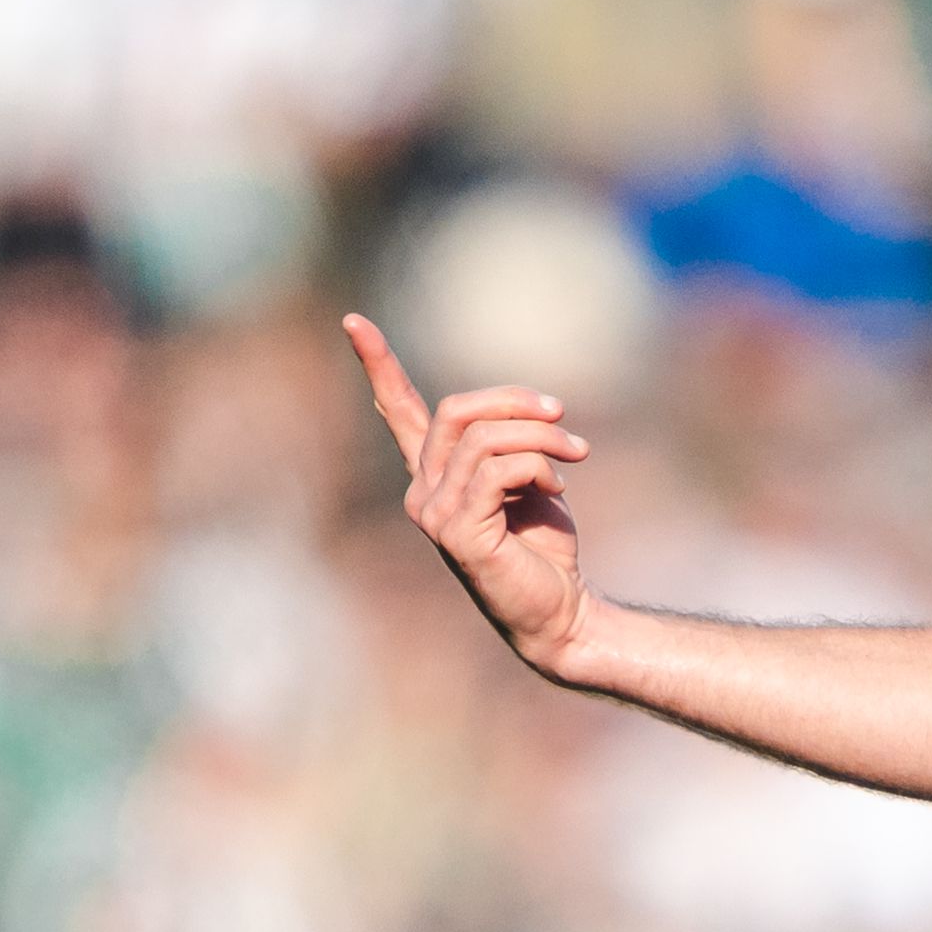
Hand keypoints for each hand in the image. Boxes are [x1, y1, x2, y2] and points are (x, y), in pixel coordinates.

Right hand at [346, 313, 596, 678]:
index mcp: (435, 474)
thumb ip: (510, 442)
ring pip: (483, 438)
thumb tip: (526, 409)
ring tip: (577, 452)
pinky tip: (558, 490)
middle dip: (515, 402)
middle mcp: (422, 492)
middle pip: (455, 411)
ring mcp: (434, 514)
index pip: (398, 412)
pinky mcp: (457, 533)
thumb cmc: (546, 549)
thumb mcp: (528, 478)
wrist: (562, 610)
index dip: (378, 365)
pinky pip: (498, 470)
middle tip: (562, 414)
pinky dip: (539, 468)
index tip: (354, 321)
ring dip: (541, 435)